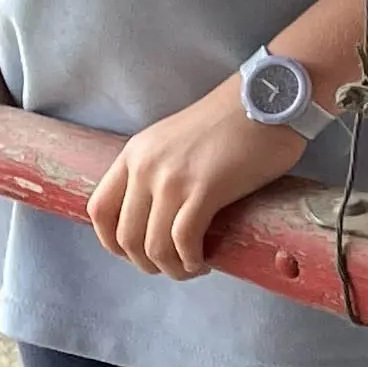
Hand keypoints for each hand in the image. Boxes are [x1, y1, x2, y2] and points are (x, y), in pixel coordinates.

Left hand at [87, 81, 307, 279]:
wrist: (268, 98)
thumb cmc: (232, 120)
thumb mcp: (175, 140)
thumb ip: (159, 170)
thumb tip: (159, 214)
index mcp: (134, 153)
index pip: (99, 210)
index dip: (112, 243)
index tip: (136, 254)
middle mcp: (145, 166)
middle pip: (126, 237)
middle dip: (147, 263)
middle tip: (173, 265)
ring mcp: (172, 178)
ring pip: (153, 246)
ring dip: (172, 268)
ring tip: (193, 268)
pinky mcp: (205, 189)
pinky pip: (184, 242)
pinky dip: (191, 261)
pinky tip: (204, 261)